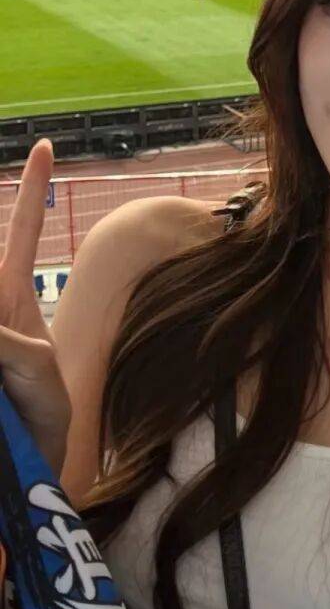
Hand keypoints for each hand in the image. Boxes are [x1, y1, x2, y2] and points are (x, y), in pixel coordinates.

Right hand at [0, 139, 70, 442]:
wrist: (34, 460)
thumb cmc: (40, 413)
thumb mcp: (33, 370)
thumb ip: (7, 344)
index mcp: (12, 299)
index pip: (22, 231)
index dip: (33, 189)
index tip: (46, 147)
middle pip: (0, 260)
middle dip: (10, 283)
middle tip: (21, 342)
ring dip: (10, 346)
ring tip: (15, 374)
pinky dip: (5, 349)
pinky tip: (9, 371)